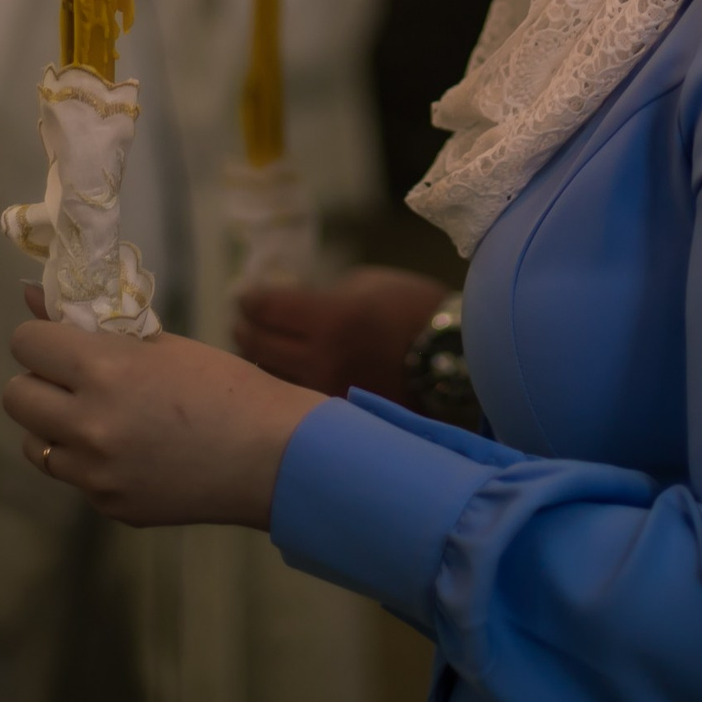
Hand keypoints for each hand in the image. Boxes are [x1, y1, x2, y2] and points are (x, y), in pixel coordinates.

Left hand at [5, 290, 323, 528]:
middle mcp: (89, 423)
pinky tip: (132, 450)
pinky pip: (73, 476)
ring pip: (34, 443)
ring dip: (55, 425)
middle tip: (74, 379)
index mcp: (103, 370)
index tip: (63, 341)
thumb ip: (93, 324)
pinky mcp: (109, 505)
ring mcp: (95, 473)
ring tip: (99, 417)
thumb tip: (31, 296)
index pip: (26, 345)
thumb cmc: (225, 386)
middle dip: (40, 382)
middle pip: (15, 397)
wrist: (273, 456)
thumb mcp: (160, 343)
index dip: (42, 339)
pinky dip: (89, 461)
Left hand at [233, 266, 449, 404]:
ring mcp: (327, 394)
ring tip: (262, 350)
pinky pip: (296, 401)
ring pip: (270, 378)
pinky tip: (287, 377)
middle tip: (243, 323)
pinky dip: (285, 387)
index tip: (245, 297)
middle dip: (245, 328)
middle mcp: (320, 360)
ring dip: (261, 360)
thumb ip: (324, 296)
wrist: (458, 360)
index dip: (249, 299)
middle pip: (257, 344)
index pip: (263, 308)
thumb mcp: (368, 284)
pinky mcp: (337, 417)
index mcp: (329, 319)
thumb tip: (291, 308)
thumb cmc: (415, 310)